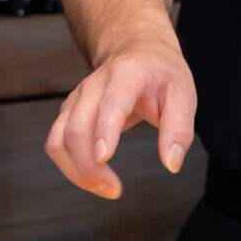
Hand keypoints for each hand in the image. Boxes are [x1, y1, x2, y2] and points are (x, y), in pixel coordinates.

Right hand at [44, 39, 196, 199]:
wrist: (137, 50)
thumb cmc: (161, 74)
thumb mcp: (183, 95)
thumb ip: (180, 129)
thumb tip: (171, 164)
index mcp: (125, 76)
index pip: (110, 104)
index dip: (104, 130)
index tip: (104, 158)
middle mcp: (93, 86)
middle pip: (77, 128)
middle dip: (89, 165)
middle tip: (114, 190)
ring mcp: (76, 99)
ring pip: (59, 139)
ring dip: (75, 170)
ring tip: (104, 188)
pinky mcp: (68, 112)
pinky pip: (57, 143)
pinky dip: (70, 166)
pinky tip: (93, 178)